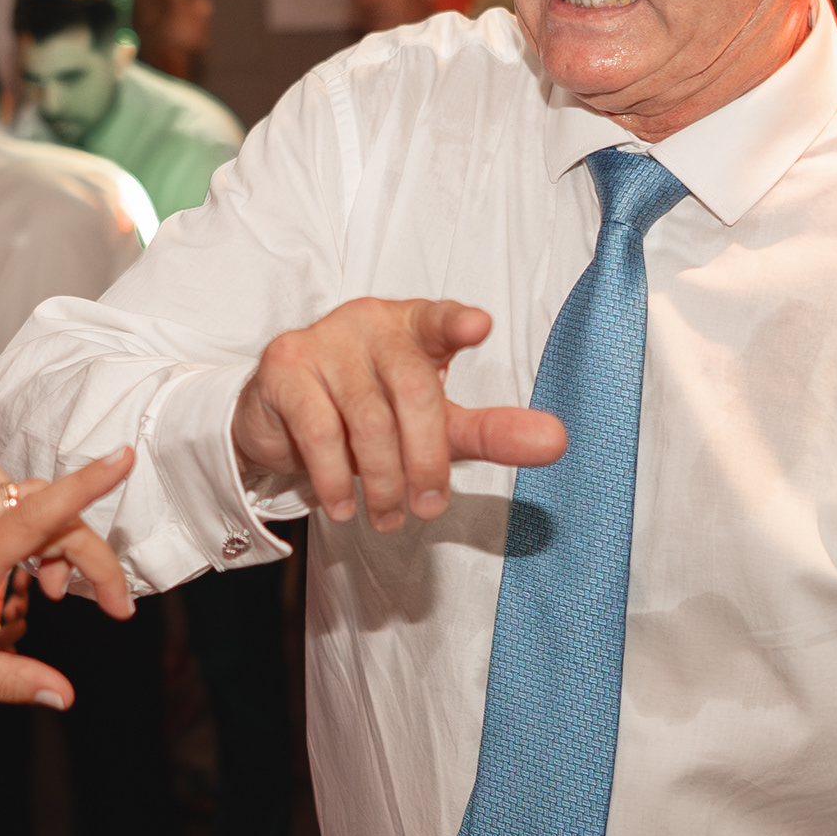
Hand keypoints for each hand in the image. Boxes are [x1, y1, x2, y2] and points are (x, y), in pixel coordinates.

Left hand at [0, 452, 139, 709]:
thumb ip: (5, 680)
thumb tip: (63, 696)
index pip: (38, 513)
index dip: (88, 484)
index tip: (125, 459)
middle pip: (45, 510)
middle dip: (87, 552)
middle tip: (99, 605)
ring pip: (18, 493)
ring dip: (49, 528)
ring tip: (46, 586)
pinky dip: (14, 512)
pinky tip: (5, 557)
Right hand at [232, 299, 569, 532]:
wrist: (279, 418)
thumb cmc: (368, 414)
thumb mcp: (435, 425)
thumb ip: (491, 430)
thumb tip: (557, 441)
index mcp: (412, 326)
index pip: (439, 319)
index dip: (457, 323)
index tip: (479, 326)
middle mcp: (369, 323)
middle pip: (414, 389)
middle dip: (426, 459)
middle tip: (429, 506)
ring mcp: (323, 341)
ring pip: (368, 419)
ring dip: (383, 480)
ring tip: (387, 516)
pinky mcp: (285, 367)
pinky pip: (318, 430)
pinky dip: (335, 477)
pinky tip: (342, 504)